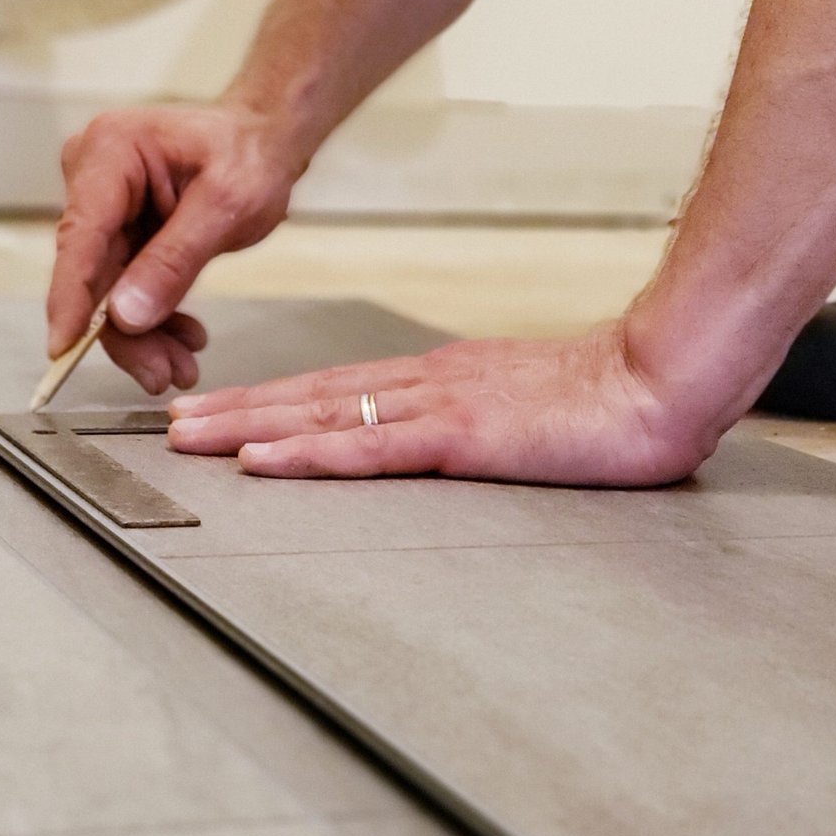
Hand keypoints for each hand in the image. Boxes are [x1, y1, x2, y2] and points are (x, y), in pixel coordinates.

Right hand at [48, 103, 303, 393]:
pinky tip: (183, 338)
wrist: (264, 142)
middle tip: (161, 376)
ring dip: (143, 335)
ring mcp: (102, 205)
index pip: (80, 236)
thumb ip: (174, 262)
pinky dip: (153, 318)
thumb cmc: (249, 155)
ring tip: (182, 366)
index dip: (70, 299)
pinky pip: (124, 285)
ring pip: (107, 289)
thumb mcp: (225, 208)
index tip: (63, 349)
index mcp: (110, 152)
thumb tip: (125, 316)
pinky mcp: (116, 229)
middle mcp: (93, 175)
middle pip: (92, 272)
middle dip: (125, 332)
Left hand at [165, 324, 722, 486]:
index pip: (336, 387)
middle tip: (173, 425)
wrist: (663, 379)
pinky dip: (310, 451)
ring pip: (322, 412)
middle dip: (236, 409)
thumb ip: (473, 417)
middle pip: (310, 394)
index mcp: (437, 376)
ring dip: (249, 426)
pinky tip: (264, 458)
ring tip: (191, 438)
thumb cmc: (604, 399)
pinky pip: (370, 446)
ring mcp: (439, 404)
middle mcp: (423, 381)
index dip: (271, 400)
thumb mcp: (521, 406)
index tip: (220, 411)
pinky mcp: (462, 436)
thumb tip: (439, 437)